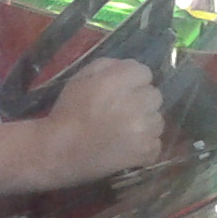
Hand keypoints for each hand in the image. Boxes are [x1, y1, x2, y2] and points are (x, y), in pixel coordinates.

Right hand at [40, 57, 162, 182]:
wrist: (58, 151)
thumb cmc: (67, 112)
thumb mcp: (79, 78)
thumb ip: (107, 65)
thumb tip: (127, 68)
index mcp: (117, 82)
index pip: (144, 72)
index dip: (132, 80)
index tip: (120, 90)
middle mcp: (135, 103)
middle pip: (155, 95)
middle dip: (141, 100)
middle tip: (123, 110)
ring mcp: (143, 129)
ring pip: (158, 120)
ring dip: (145, 122)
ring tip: (124, 130)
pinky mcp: (145, 151)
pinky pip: (156, 143)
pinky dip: (144, 145)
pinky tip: (127, 146)